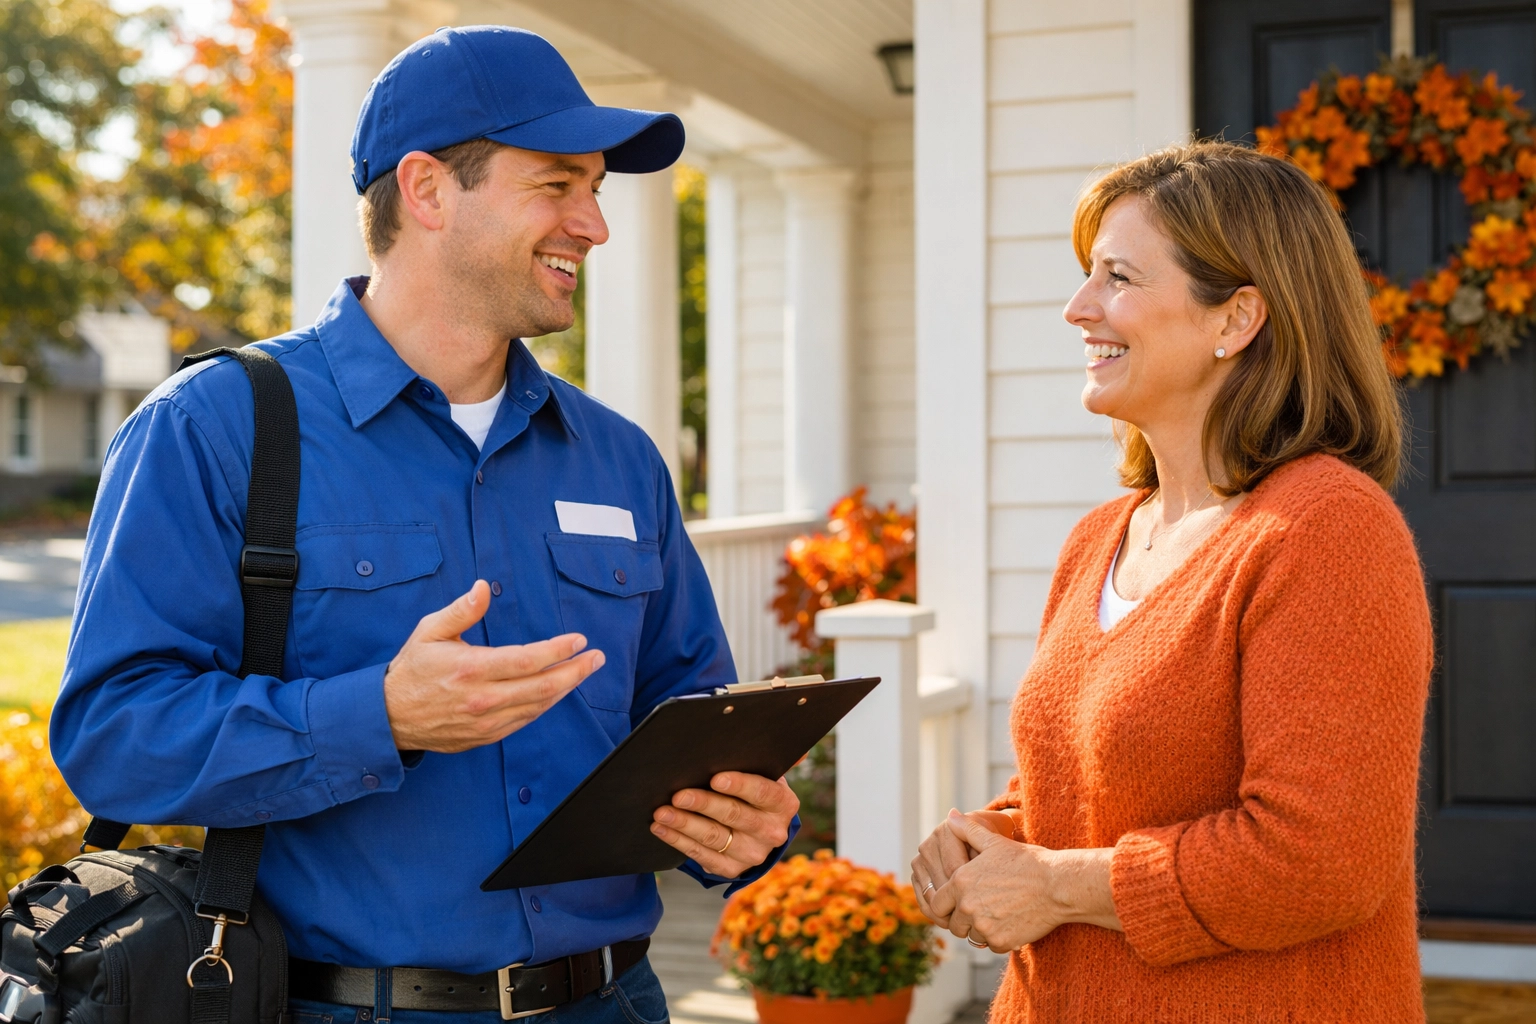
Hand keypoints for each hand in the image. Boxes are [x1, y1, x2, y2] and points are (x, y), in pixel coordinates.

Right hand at [384, 581, 605, 752]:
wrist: (388, 717)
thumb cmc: (412, 669)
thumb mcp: (429, 631)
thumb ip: (461, 610)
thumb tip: (483, 587)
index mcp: (471, 669)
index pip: (527, 660)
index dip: (558, 650)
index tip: (579, 640)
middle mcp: (482, 699)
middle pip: (542, 687)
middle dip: (576, 671)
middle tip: (597, 657)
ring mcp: (486, 722)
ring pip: (538, 706)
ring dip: (566, 688)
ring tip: (585, 670)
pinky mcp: (486, 736)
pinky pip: (525, 720)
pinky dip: (545, 705)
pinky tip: (557, 691)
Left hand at [651, 772, 799, 878]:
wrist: (756, 831)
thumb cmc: (753, 792)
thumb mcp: (767, 774)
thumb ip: (773, 758)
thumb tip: (800, 750)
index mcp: (784, 804)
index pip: (763, 792)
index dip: (740, 785)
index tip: (715, 778)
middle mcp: (773, 832)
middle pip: (735, 816)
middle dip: (703, 804)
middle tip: (677, 795)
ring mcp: (753, 854)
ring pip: (714, 838)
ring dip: (684, 824)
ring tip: (661, 812)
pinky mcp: (732, 870)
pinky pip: (701, 856)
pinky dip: (678, 841)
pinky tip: (662, 828)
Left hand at [927, 811, 1120, 952]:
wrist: (1058, 885)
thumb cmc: (1027, 861)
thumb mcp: (995, 841)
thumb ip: (968, 830)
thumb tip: (952, 815)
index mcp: (960, 881)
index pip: (936, 904)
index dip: (945, 904)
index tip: (957, 903)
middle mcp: (968, 906)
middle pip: (953, 924)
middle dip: (962, 920)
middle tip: (979, 911)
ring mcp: (984, 926)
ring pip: (971, 936)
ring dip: (980, 930)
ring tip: (996, 915)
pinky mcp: (1001, 941)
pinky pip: (990, 945)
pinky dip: (997, 939)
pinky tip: (1009, 924)